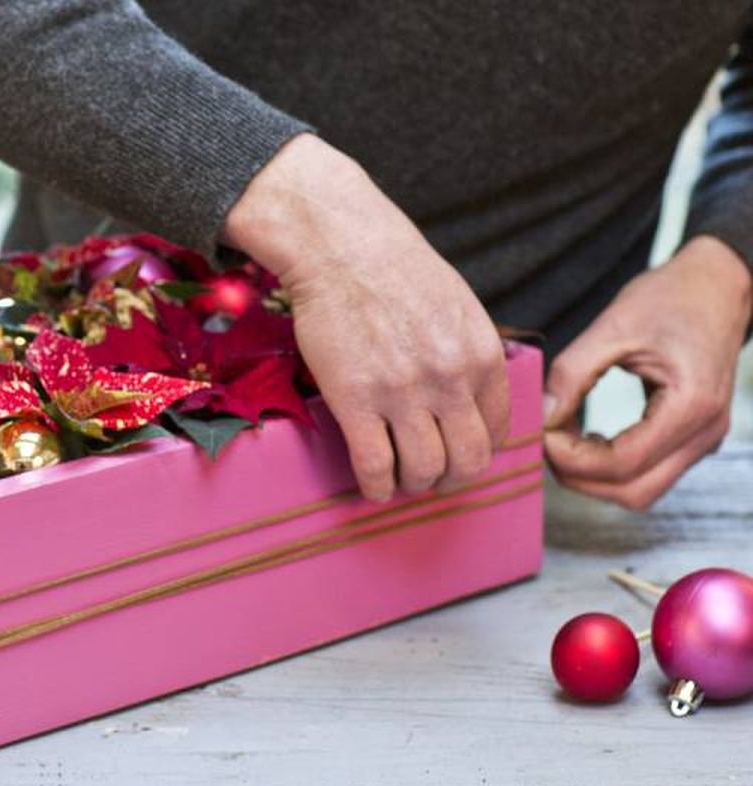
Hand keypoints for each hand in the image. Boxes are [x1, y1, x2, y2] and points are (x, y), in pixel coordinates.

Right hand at [224, 134, 509, 500]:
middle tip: (430, 477)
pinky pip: (374, 466)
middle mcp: (450, 379)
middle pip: (467, 462)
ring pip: (423, 470)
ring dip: (411, 483)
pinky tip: (371, 484)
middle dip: (450, 479)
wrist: (341, 245)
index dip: (475, 452)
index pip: (497, 431)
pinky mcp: (355, 400)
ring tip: (396, 477)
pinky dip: (376, 486)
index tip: (454, 454)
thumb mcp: (458, 307)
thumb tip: (470, 400)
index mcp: (481, 356)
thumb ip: (470, 355)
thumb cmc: (394, 269)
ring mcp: (402, 392)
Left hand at [544, 235, 751, 509]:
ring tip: (563, 440)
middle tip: (546, 442)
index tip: (541, 433)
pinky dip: (611, 467)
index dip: (572, 459)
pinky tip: (586, 439)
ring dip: (594, 477)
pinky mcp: (693, 438)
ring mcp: (703, 439)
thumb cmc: (671, 298)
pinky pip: (649, 473)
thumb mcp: (613, 326)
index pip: (623, 463)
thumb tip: (540, 417)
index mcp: (691, 405)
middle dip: (579, 477)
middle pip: (633, 491)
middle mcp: (704, 432)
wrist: (717, 286)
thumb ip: (572, 373)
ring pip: (640, 490)